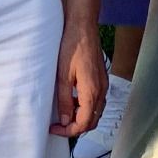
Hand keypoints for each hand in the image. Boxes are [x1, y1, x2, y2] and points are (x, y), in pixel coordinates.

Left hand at [51, 20, 106, 137]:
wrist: (83, 26)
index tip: (54, 128)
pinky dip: (85, 107)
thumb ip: (65, 100)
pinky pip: (96, 101)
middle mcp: (101, 91)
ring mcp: (103, 85)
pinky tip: (73, 99)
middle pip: (92, 121)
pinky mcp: (102, 79)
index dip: (68, 131)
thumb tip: (64, 121)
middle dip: (76, 127)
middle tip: (58, 125)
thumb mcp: (63, 75)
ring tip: (64, 113)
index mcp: (92, 92)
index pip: (83, 123)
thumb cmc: (71, 47)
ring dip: (81, 117)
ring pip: (95, 112)